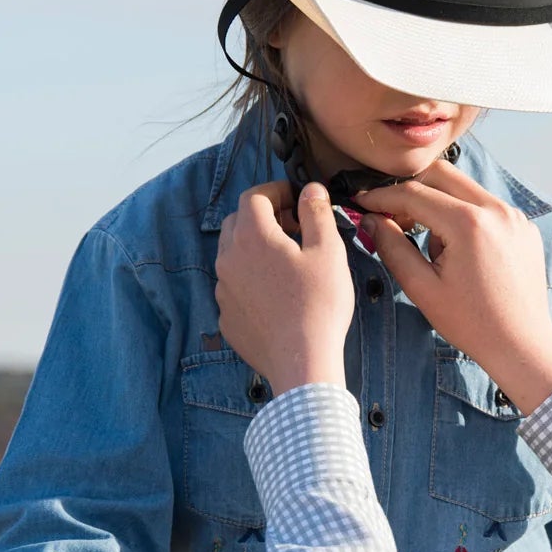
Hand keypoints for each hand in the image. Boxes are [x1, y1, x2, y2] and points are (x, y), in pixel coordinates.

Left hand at [216, 181, 353, 392]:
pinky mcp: (226, 316)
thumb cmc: (319, 305)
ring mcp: (223, 290)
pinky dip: (252, 280)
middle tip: (294, 227)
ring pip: (233, 255)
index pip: (254, 195)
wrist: (303, 362)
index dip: (276, 191)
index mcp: (252, 236)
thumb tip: (310, 190)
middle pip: (238, 222)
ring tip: (287, 262)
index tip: (297, 199)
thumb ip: (316, 213)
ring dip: (256, 249)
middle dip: (264, 216)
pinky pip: (235, 286)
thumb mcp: (328, 251)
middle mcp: (228, 259)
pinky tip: (278, 295)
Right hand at [357, 159, 551, 412]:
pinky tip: (460, 253)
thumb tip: (371, 219)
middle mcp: (497, 210)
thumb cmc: (472, 323)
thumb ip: (392, 247)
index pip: (414, 193)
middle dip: (411, 190)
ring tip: (431, 248)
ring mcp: (515, 216)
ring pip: (465, 189)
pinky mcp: (524, 227)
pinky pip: (486, 207)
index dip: (382, 196)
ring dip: (439, 205)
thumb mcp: (422, 288)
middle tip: (392, 216)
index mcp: (469, 224)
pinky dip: (465, 217)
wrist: (521, 345)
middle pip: (442, 175)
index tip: (363, 202)